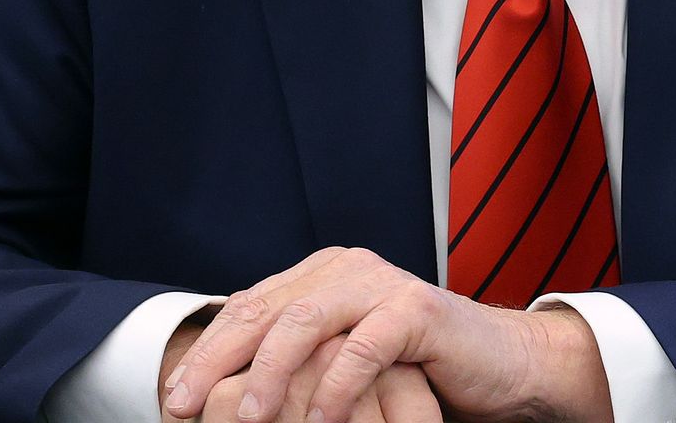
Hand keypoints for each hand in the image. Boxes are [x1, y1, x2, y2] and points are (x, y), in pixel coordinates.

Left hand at [161, 248, 611, 422]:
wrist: (500, 365)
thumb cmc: (419, 369)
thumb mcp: (344, 360)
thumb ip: (299, 356)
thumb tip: (225, 391)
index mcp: (322, 274)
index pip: (247, 308)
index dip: (206, 352)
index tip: (174, 397)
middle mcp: (346, 268)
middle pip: (264, 311)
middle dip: (218, 362)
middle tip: (185, 405)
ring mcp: (381, 283)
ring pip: (305, 322)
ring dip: (269, 376)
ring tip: (249, 420)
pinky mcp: (416, 309)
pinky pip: (363, 347)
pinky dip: (335, 388)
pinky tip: (319, 422)